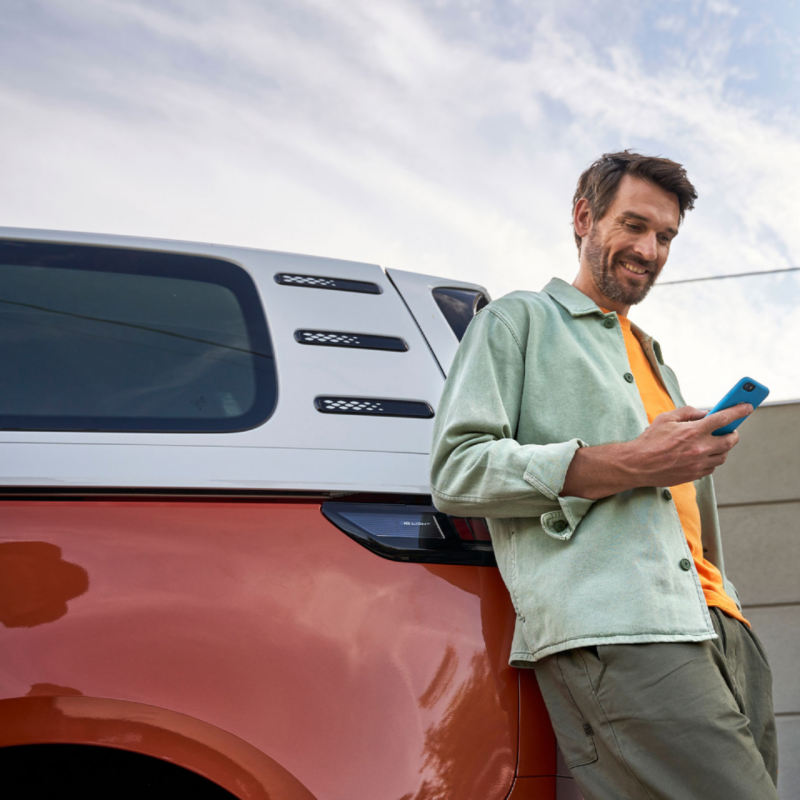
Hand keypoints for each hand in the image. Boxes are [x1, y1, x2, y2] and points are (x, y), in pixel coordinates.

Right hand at [625, 404, 749, 486]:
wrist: (637, 465)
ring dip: (723, 448)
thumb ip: (687, 412)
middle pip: (730, 440)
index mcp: (693, 431)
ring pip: (723, 456)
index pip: (724, 418)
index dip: (739, 411)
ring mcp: (698, 464)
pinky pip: (712, 468)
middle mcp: (700, 448)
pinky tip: (703, 454)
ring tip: (715, 442)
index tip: (747, 406)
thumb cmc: (649, 440)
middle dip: (733, 433)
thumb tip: (704, 413)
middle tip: (730, 429)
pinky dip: (712, 460)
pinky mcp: (694, 475)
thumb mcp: (666, 418)